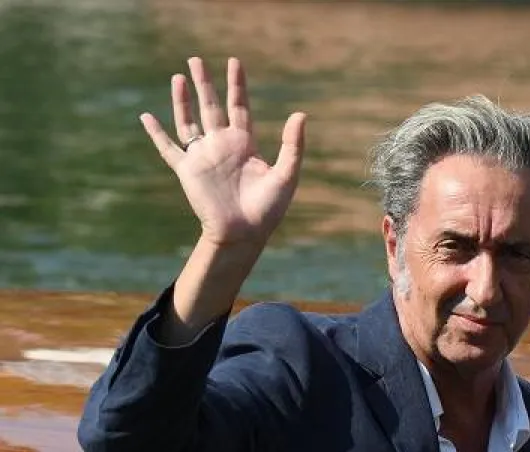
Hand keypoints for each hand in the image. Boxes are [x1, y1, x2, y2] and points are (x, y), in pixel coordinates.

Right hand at [140, 57, 305, 249]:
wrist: (244, 233)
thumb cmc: (268, 208)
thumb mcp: (286, 174)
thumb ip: (292, 145)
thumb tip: (301, 114)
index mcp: (245, 144)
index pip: (239, 106)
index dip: (236, 85)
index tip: (234, 62)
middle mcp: (222, 145)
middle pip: (211, 106)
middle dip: (205, 83)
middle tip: (196, 59)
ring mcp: (203, 156)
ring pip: (188, 121)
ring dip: (182, 100)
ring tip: (178, 76)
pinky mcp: (187, 170)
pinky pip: (168, 147)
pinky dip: (156, 133)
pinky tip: (146, 117)